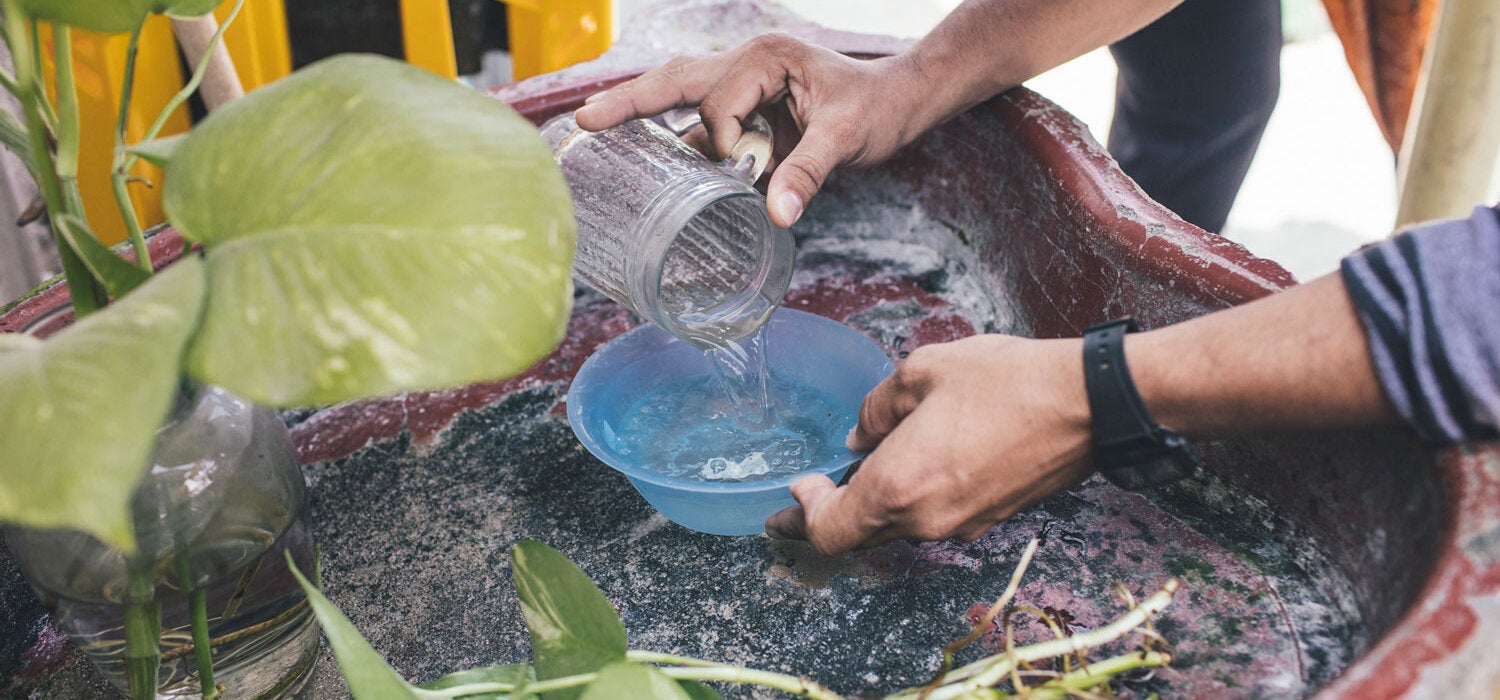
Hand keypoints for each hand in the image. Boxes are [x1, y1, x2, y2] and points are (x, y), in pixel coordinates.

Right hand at [574, 34, 928, 227]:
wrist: (900, 102)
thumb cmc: (878, 108)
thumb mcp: (847, 139)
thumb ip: (808, 174)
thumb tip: (778, 217)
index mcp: (765, 58)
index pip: (718, 100)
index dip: (723, 140)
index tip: (745, 168)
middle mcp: (746, 65)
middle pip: (674, 81)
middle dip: (628, 101)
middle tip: (583, 121)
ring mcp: (742, 87)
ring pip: (679, 100)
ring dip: (642, 119)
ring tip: (594, 134)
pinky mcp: (746, 112)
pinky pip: (700, 127)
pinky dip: (676, 146)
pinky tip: (648, 168)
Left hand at [765, 335, 1096, 554]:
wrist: (1090, 404)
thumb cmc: (1008, 382)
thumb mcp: (923, 372)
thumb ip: (877, 408)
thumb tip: (859, 436)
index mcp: (899, 486)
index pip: (831, 529)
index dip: (803, 516)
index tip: (797, 490)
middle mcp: (927, 519)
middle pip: (860, 536)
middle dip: (829, 517)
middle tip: (806, 500)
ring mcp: (962, 525)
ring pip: (897, 529)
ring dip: (873, 507)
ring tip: (859, 474)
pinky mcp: (991, 518)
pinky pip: (933, 519)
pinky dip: (911, 501)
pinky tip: (913, 467)